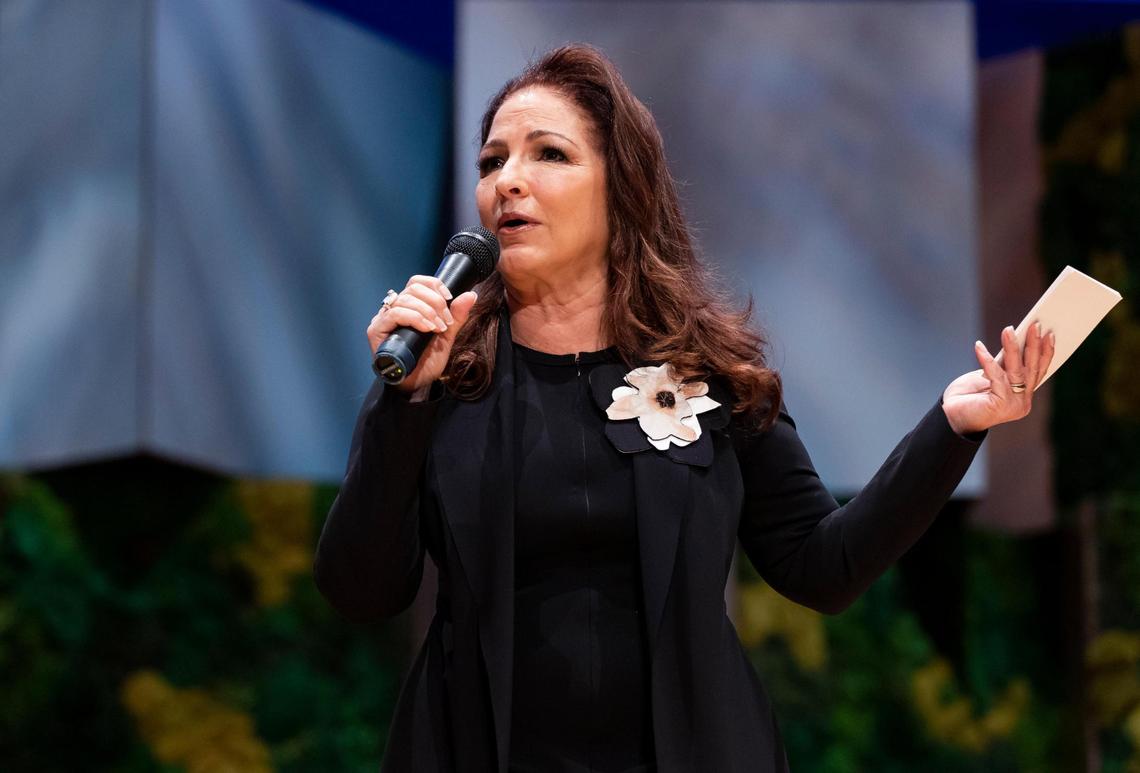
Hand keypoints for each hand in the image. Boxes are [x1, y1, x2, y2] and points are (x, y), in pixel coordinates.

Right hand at [366, 276, 478, 394]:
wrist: (416, 384)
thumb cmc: (426, 361)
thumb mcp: (446, 336)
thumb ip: (456, 316)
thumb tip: (470, 295)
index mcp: (409, 307)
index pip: (417, 282)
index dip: (434, 285)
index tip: (449, 298)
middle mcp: (394, 309)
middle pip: (413, 288)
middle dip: (435, 302)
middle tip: (445, 321)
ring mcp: (383, 319)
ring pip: (405, 299)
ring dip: (428, 312)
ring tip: (438, 328)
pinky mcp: (376, 330)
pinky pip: (395, 314)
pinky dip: (415, 318)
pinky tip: (427, 329)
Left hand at [941, 322, 1055, 434]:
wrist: (950, 415)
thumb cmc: (969, 395)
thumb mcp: (991, 376)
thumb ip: (1005, 365)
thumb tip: (1015, 339)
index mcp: (1024, 396)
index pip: (1039, 372)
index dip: (1046, 353)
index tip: (1050, 334)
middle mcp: (1022, 402)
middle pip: (1031, 370)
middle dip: (1033, 346)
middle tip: (1035, 326)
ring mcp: (1013, 405)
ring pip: (1016, 371)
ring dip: (1012, 348)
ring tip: (1008, 330)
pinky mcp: (1000, 405)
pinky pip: (995, 376)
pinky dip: (986, 359)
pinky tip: (979, 346)